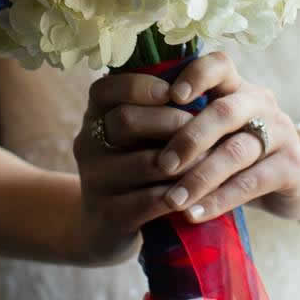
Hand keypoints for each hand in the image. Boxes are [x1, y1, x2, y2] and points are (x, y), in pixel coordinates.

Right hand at [73, 71, 192, 264]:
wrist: (106, 226)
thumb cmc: (138, 164)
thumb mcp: (140, 132)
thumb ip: (159, 104)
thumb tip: (200, 73)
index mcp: (95, 114)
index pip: (107, 88)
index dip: (141, 86)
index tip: (175, 92)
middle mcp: (87, 142)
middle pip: (126, 120)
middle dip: (172, 122)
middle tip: (205, 129)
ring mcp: (94, 180)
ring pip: (144, 163)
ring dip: (185, 162)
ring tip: (212, 161)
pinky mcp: (108, 215)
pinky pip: (149, 201)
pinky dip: (179, 194)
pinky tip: (198, 192)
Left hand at [155, 51, 299, 223]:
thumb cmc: (240, 154)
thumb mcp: (217, 132)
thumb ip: (183, 123)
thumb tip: (123, 126)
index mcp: (237, 86)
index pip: (218, 65)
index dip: (195, 75)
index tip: (169, 96)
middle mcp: (261, 103)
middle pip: (224, 111)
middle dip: (189, 138)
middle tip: (161, 164)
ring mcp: (281, 133)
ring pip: (236, 150)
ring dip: (201, 177)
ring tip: (173, 199)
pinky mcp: (292, 167)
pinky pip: (252, 182)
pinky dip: (221, 199)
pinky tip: (196, 214)